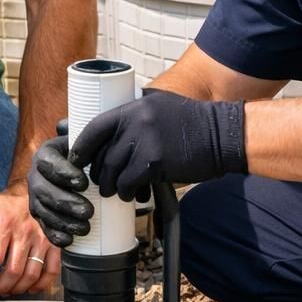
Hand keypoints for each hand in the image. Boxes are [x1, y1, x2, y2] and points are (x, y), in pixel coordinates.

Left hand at [0, 182, 60, 295]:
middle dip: (1, 286)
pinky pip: (51, 271)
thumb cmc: (2, 206)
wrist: (28, 195)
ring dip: (17, 289)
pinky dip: (41, 285)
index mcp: (4, 224)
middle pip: (13, 270)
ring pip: (31, 274)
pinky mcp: (54, 245)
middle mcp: (25, 232)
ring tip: (7, 291)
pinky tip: (29, 288)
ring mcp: (42, 240)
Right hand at [27, 135, 93, 247]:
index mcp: (44, 155)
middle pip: (43, 191)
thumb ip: (78, 129)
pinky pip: (43, 227)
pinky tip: (69, 240)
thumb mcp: (81, 139)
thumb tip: (64, 125)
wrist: (76, 171)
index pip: (48, 163)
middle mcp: (35, 177)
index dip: (63, 173)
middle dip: (65, 203)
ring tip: (85, 227)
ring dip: (63, 221)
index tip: (83, 182)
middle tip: (88, 211)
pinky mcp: (41, 216)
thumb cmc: (83, 155)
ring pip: (43, 211)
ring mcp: (36, 198)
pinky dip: (55, 235)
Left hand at [73, 88, 246, 200]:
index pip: (95, 126)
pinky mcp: (155, 161)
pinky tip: (134, 195)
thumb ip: (137, 117)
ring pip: (113, 169)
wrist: (223, 135)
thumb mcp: (161, 108)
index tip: (77, 159)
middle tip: (101, 182)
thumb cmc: (193, 125)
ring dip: (111, 185)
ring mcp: (145, 140)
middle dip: (98, 172)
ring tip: (116, 191)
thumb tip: (111, 136)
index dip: (82, 146)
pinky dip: (128, 192)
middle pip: (103, 152)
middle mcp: (136, 119)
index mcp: (135, 106)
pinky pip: (129, 182)